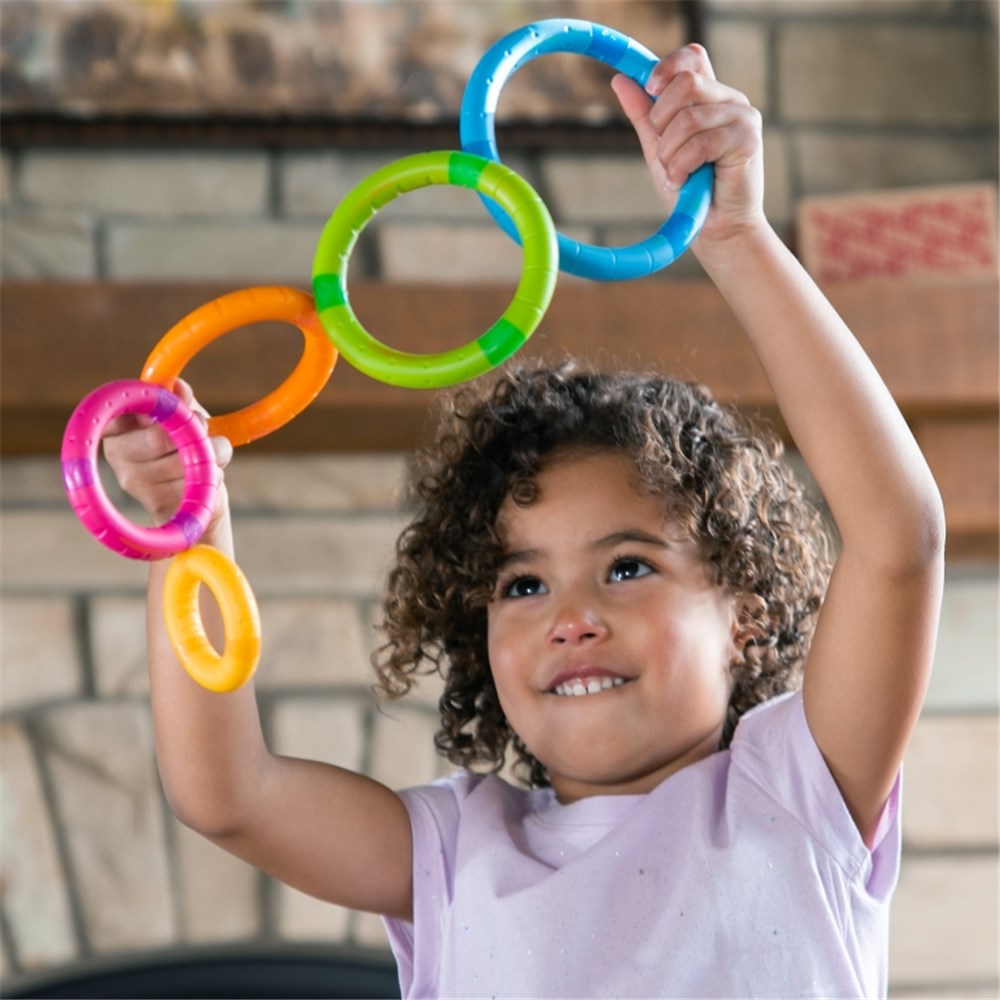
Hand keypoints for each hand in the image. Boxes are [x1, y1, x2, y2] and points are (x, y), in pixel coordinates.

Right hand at [103, 378, 232, 532]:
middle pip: (158, 438)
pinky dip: (213, 475)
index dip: (162, 407)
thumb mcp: (183, 414)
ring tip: (213, 454)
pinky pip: (194, 482)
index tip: (184, 408)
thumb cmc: (186, 442)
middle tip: (205, 428)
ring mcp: (134, 481)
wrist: (196, 490)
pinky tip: (207, 476)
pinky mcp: (158, 503)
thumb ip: (179, 399)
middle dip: (193, 430)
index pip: (126, 408)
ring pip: (182, 462)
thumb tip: (178, 387)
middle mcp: (116, 453)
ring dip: (212, 453)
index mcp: (116, 424)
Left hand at [611, 44, 765, 253]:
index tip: (649, 91)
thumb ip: (644, 115)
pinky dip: (682, 167)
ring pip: (689, 116)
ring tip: (676, 175)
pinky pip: (700, 142)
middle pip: (685, 81)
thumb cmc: (691, 193)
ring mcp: (742, 117)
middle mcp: (729, 101)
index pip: (691, 56)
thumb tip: (620, 79)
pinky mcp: (748, 139)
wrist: (716, 230)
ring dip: (670, 153)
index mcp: (709, 98)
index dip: (665, 67)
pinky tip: (685, 182)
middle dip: (661, 120)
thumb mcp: (659, 149)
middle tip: (665, 152)